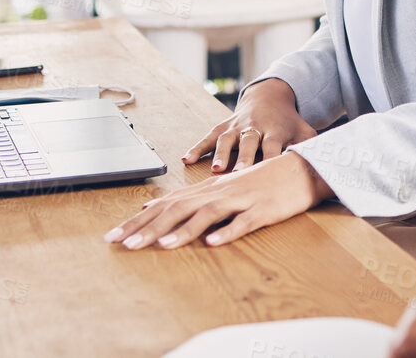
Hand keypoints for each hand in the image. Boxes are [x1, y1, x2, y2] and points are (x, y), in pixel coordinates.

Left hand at [103, 151, 335, 249]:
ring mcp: (242, 200)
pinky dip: (228, 231)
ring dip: (183, 230)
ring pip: (208, 214)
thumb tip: (153, 205)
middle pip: (179, 208)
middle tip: (122, 244)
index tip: (113, 236)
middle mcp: (219, 192)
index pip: (166, 204)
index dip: (138, 220)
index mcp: (207, 189)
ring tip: (161, 246)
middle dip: (149, 227)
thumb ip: (189, 199)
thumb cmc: (262, 181)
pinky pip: (244, 221)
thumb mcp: (222, 188)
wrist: (302, 169)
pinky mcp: (263, 209)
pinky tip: (214, 243)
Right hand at [183, 77, 316, 172]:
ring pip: (228, 139)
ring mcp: (237, 125)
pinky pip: (209, 136)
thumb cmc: (288, 121)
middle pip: (249, 142)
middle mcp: (255, 127)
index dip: (271, 157)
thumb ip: (313, 146)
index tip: (269, 174)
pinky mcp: (224, 125)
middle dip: (243, 157)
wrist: (270, 95)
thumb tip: (330, 163)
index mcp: (275, 130)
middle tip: (238, 174)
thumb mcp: (304, 130)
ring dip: (221, 153)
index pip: (273, 145)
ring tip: (216, 170)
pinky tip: (185, 159)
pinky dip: (197, 147)